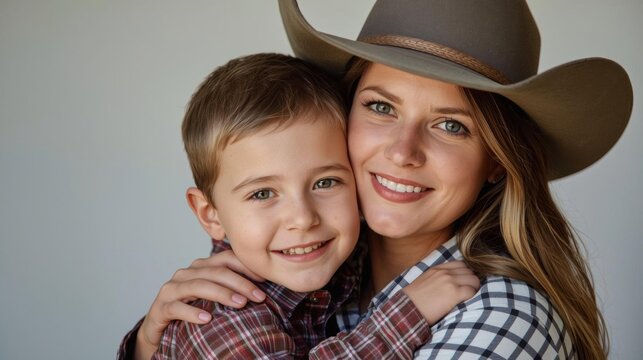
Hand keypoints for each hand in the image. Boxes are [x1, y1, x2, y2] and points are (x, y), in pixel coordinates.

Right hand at [134, 250, 265, 359]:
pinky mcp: (160, 308)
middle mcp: (186, 274)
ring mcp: (171, 289)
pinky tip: (207, 319)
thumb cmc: (192, 310)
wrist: (160, 328)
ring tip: (240, 304)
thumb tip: (264, 288)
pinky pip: (176, 307)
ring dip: (222, 294)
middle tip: (259, 296)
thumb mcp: (213, 297)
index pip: (226, 258)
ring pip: (198, 286)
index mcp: (201, 267)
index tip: (265, 279)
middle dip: (240, 283)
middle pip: (216, 271)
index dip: (246, 266)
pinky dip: (192, 312)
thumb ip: (231, 288)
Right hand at [402, 260, 479, 325]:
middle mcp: (445, 273)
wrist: (407, 308)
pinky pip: (472, 291)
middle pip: (469, 271)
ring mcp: (450, 282)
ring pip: (474, 280)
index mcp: (437, 269)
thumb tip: (447, 281)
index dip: (464, 273)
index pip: (460, 264)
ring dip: (473, 288)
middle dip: (470, 281)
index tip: (463, 282)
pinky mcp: (454, 293)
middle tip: (466, 290)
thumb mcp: (424, 280)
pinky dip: (471, 296)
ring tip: (467, 296)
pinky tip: (464, 301)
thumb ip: (436, 277)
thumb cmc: (413, 299)